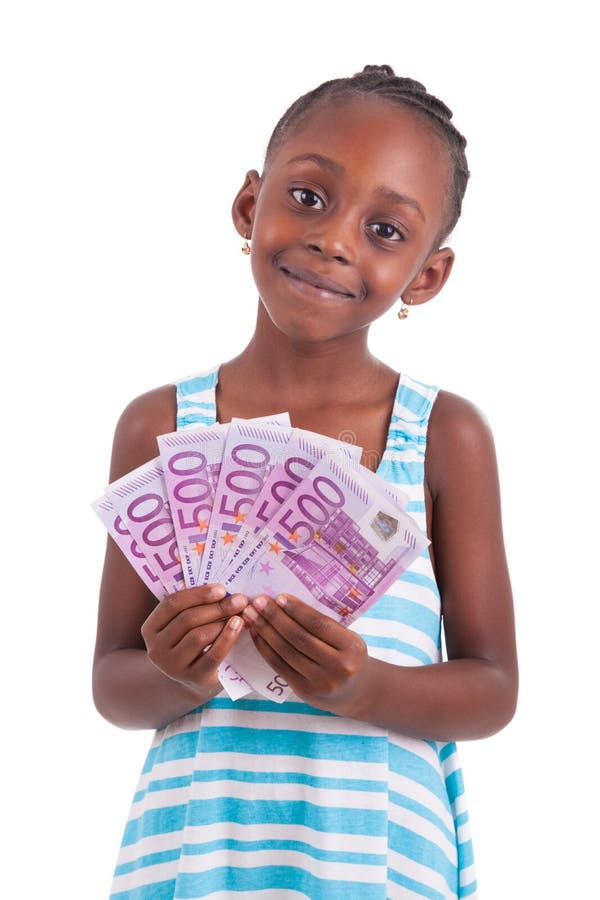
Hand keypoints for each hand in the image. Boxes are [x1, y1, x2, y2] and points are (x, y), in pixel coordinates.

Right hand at [140, 584, 247, 694]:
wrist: (196, 679)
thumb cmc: (192, 642)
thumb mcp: (185, 625)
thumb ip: (193, 606)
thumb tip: (217, 586)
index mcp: (151, 628)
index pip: (171, 604)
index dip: (197, 594)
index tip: (221, 588)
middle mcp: (156, 648)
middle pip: (187, 619)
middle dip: (217, 607)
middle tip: (240, 599)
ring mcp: (172, 666)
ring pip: (198, 636)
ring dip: (222, 622)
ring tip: (240, 615)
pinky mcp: (192, 678)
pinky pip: (212, 655)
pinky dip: (227, 638)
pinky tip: (238, 627)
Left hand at [242, 593, 368, 714]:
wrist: (354, 692)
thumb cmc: (348, 656)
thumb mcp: (347, 639)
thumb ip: (324, 625)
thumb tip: (287, 602)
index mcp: (352, 647)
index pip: (319, 625)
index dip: (297, 610)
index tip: (279, 597)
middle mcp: (338, 667)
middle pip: (299, 638)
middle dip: (275, 617)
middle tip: (258, 601)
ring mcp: (320, 682)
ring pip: (286, 651)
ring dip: (265, 631)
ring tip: (251, 615)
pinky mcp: (304, 691)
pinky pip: (279, 666)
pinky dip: (265, 648)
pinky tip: (256, 634)